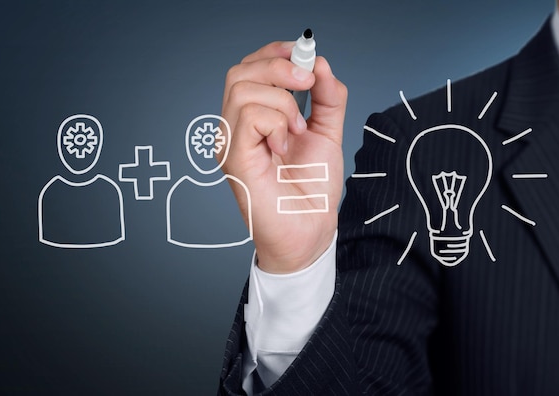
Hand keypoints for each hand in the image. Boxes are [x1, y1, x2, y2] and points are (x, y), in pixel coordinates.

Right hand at [220, 41, 346, 273]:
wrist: (310, 231)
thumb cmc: (312, 190)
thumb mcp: (327, 133)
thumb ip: (326, 98)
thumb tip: (320, 63)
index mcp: (254, 119)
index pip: (250, 69)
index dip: (276, 52)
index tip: (305, 53)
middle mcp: (236, 128)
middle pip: (240, 71)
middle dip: (278, 66)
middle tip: (307, 84)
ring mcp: (231, 143)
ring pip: (243, 89)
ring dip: (282, 101)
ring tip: (298, 130)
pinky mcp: (234, 159)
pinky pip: (249, 117)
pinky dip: (276, 123)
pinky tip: (286, 146)